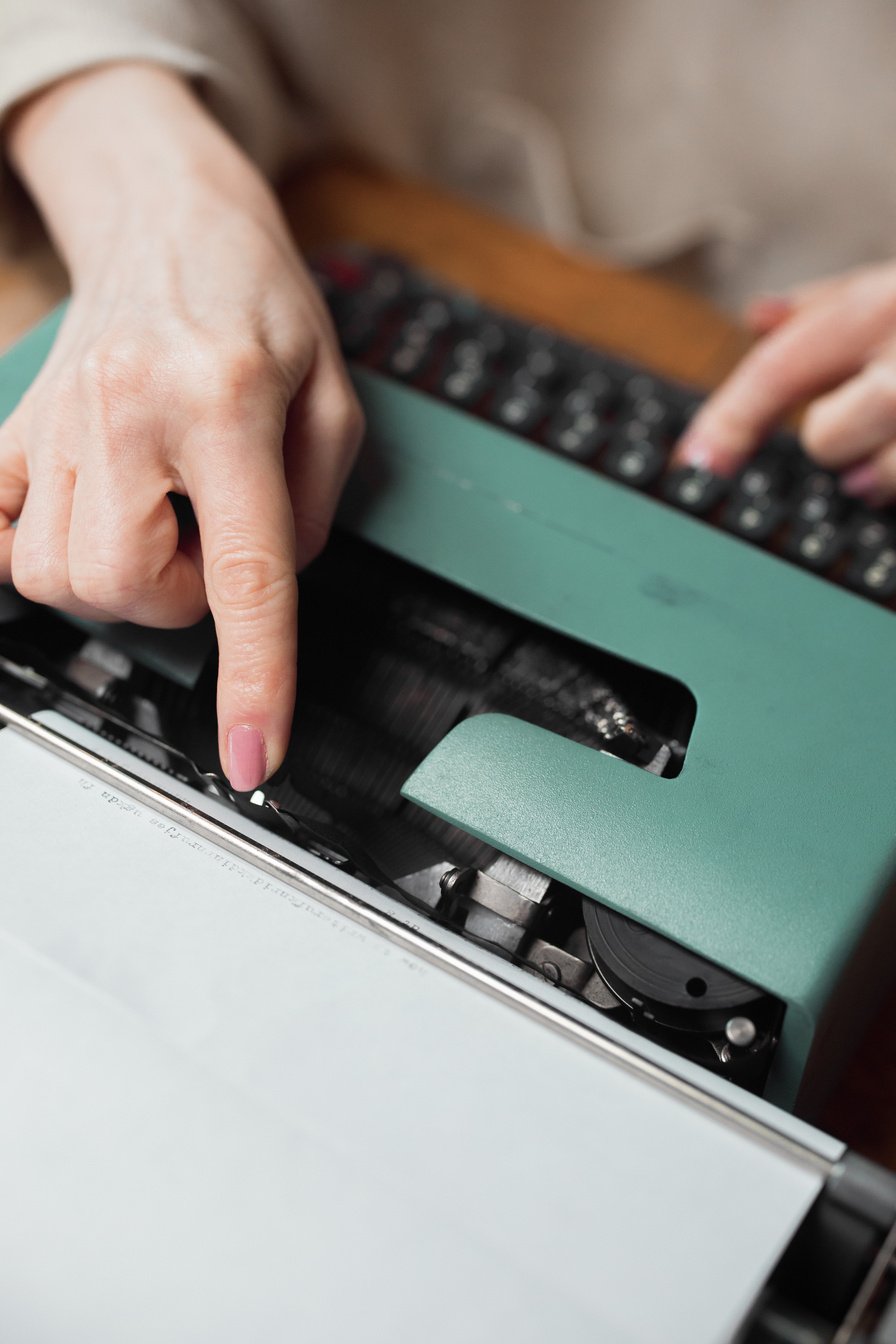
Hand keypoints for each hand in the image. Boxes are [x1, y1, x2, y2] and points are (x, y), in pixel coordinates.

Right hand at [0, 65, 362, 790]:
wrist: (168, 218)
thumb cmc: (261, 301)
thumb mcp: (334, 400)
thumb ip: (315, 508)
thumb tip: (267, 595)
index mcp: (225, 400)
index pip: (244, 574)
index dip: (253, 678)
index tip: (251, 754)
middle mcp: (126, 410)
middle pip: (127, 590)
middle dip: (183, 596)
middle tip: (212, 535)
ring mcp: (57, 419)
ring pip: (58, 578)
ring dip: (123, 578)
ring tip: (160, 515)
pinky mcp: (15, 427)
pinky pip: (0, 538)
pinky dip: (43, 554)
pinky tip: (94, 517)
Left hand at [673, 261, 895, 504]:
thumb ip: (830, 304)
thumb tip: (760, 317)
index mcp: (883, 305)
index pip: (778, 369)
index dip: (727, 424)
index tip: (694, 463)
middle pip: (823, 437)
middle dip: (834, 441)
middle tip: (864, 420)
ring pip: (874, 475)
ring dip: (883, 471)